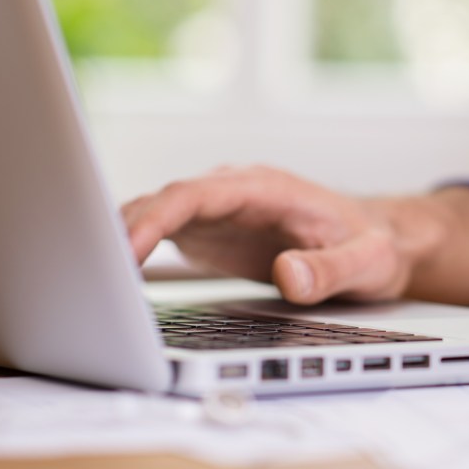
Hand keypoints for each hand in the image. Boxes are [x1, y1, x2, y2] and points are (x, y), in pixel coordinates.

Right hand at [121, 166, 468, 305]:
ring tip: (87, 280)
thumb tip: (288, 275)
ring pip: (156, 215)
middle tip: (87, 272)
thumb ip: (330, 269)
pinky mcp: (215, 233)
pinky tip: (110, 280)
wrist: (381, 241)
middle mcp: (238, 194)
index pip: (198, 193)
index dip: (157, 217)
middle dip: (120, 229)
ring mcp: (222, 212)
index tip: (127, 247)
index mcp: (268, 189)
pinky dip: (132, 252)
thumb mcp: (368, 262)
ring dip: (119, 240)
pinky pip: (163, 234)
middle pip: (164, 201)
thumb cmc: (375, 245)